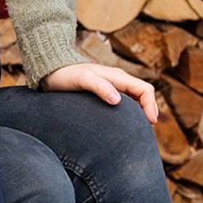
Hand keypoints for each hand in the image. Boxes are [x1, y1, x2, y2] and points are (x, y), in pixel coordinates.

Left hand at [40, 62, 158, 123]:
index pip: (145, 90)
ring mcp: (112, 87)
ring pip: (134, 100)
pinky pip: (123, 103)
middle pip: (143, 96)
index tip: (150, 122)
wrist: (51, 71)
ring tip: (137, 130)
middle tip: (146, 131)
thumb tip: (118, 100)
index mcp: (118, 77)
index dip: (151, 106)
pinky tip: (122, 125)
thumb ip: (100, 87)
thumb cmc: (66, 75)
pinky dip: (129, 113)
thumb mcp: (83, 79)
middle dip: (149, 111)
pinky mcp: (104, 93)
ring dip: (139, 113)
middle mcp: (118, 81)